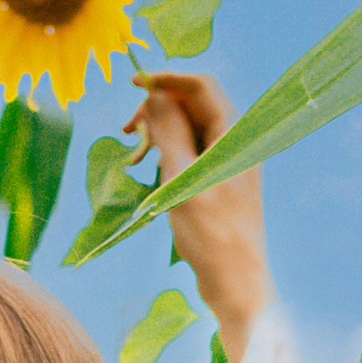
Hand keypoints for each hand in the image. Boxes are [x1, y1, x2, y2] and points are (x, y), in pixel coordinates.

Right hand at [129, 71, 268, 362]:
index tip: (134, 83)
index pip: (201, 86)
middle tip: (126, 130)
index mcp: (235, 136)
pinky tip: (145, 168)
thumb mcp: (182, 180)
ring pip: (187, 128)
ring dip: (157, 133)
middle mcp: (234, 142)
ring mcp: (225, 161)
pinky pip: (188, 151)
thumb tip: (154, 94)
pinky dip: (165, 153)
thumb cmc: (212, 235)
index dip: (167, 79)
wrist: (235, 283)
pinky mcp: (215, 180)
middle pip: (192, 104)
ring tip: (133, 154)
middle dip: (157, 109)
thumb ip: (169, 133)